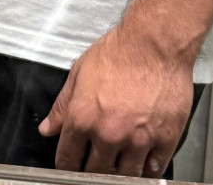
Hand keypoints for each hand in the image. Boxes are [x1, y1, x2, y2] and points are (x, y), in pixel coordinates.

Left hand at [39, 25, 194, 176]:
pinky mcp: (165, 139)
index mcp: (83, 118)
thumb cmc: (119, 51)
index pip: (67, 161)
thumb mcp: (80, 71)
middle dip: (93, 171)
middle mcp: (108, 134)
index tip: (72, 166)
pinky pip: (153, 170)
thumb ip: (62, 105)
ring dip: (120, 174)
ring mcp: (138, 140)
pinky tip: (143, 162)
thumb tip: (48, 129)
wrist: (156, 41)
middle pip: (95, 173)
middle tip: (97, 164)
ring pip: (124, 177)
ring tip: (119, 165)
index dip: (67, 166)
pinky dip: (147, 170)